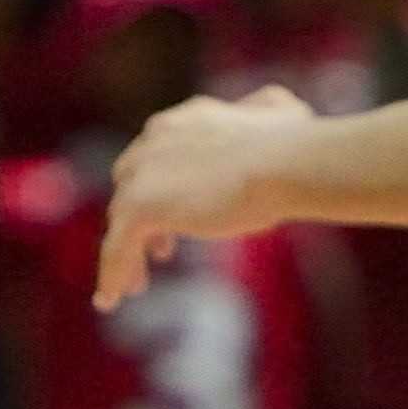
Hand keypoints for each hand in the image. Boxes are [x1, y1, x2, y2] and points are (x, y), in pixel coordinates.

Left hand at [94, 86, 310, 305]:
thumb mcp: (285, 114)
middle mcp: (153, 142)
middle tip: (162, 251)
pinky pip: (116, 247)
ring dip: (126, 251)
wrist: (285, 164)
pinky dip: (113, 273)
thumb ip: (269, 113)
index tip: (181, 211)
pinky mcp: (141, 208)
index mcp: (182, 121)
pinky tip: (114, 299)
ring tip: (137, 284)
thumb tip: (287, 109)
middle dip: (142, 215)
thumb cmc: (294, 146)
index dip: (164, 184)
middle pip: (131, 184)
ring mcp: (143, 176)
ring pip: (121, 219)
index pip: (156, 154)